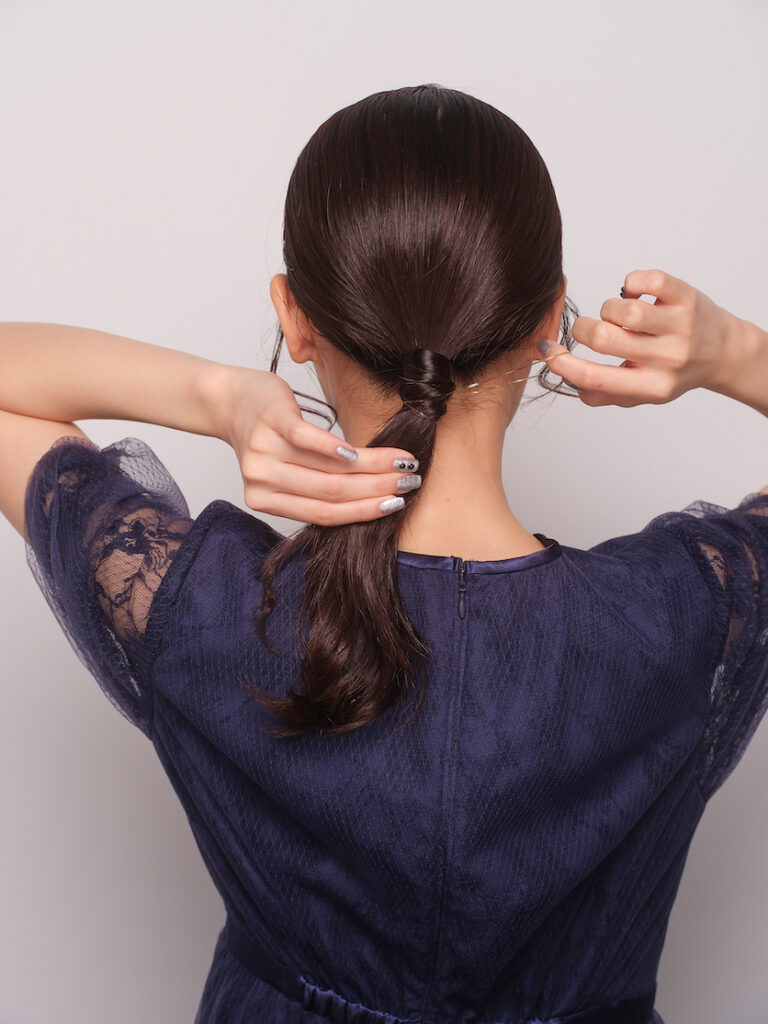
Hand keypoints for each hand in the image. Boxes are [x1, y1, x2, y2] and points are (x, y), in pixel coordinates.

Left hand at [220, 367, 419, 524]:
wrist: (228, 399)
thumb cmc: (265, 436)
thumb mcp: (284, 469)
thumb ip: (315, 487)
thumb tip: (373, 497)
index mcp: (265, 501)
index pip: (324, 514)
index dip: (365, 511)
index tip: (398, 504)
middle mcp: (261, 480)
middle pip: (332, 493)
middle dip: (378, 489)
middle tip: (410, 481)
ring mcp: (264, 451)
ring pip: (328, 469)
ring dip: (371, 467)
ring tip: (400, 462)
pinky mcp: (270, 420)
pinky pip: (308, 439)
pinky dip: (336, 448)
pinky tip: (358, 451)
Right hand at [538, 269, 733, 406]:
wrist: (723, 352)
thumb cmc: (675, 371)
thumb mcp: (643, 394)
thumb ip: (605, 394)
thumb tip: (569, 381)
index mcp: (652, 386)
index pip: (595, 379)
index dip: (562, 363)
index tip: (549, 351)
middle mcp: (668, 358)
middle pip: (604, 338)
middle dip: (583, 329)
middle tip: (588, 328)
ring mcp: (679, 326)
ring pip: (621, 309)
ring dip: (609, 308)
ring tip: (618, 314)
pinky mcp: (685, 297)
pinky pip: (644, 280)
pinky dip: (630, 283)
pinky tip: (635, 294)